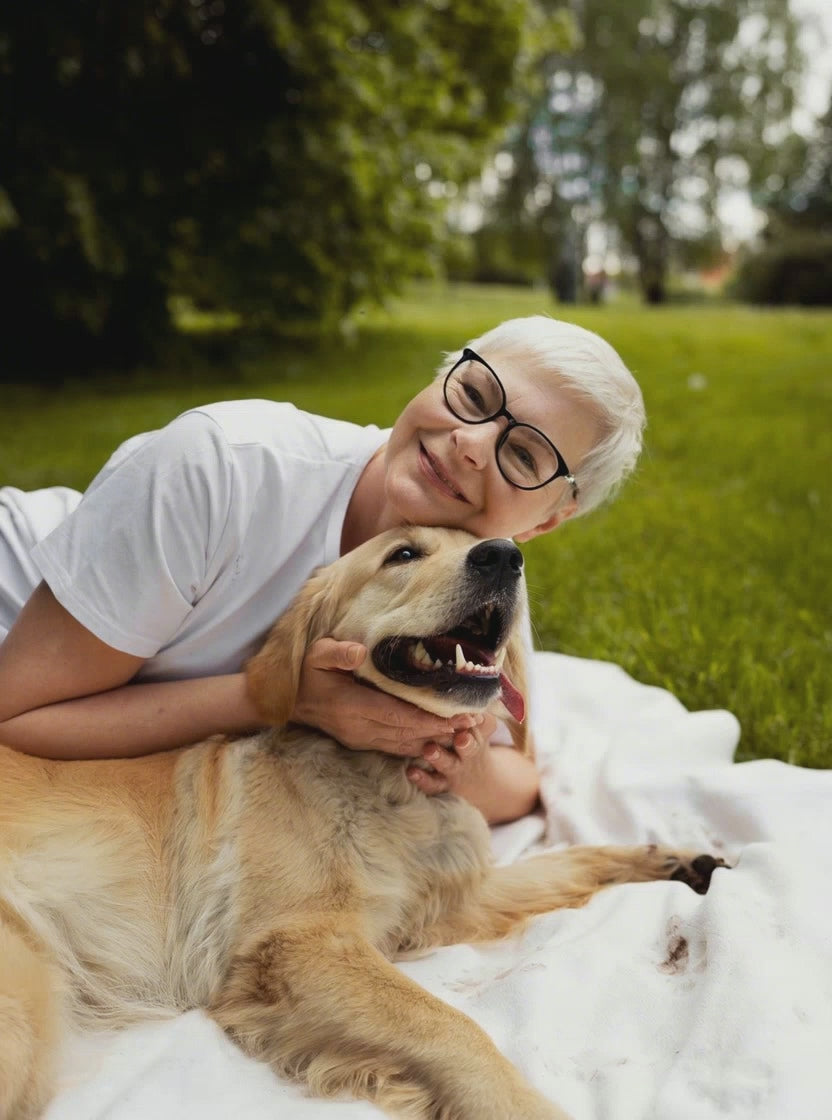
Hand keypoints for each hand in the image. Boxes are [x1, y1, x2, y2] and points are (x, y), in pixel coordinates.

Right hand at [291, 638, 484, 755]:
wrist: (288, 702)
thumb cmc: (306, 672)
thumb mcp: (316, 654)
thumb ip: (338, 652)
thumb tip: (360, 652)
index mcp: (351, 705)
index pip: (397, 715)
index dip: (429, 719)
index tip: (457, 717)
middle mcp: (359, 728)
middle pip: (407, 733)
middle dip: (441, 730)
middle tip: (474, 724)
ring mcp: (360, 738)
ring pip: (404, 744)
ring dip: (434, 740)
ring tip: (465, 733)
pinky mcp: (362, 742)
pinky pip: (395, 747)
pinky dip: (418, 744)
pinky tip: (438, 740)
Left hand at [406, 714, 498, 797]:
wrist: (479, 781)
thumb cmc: (474, 743)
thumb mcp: (482, 728)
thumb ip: (478, 713)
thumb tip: (474, 685)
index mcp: (478, 736)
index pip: (481, 726)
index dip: (477, 722)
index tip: (474, 718)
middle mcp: (468, 754)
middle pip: (469, 748)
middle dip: (466, 744)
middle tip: (461, 738)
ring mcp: (454, 770)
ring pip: (448, 765)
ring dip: (439, 758)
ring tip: (429, 751)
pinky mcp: (441, 784)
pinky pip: (432, 784)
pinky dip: (422, 779)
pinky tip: (411, 771)